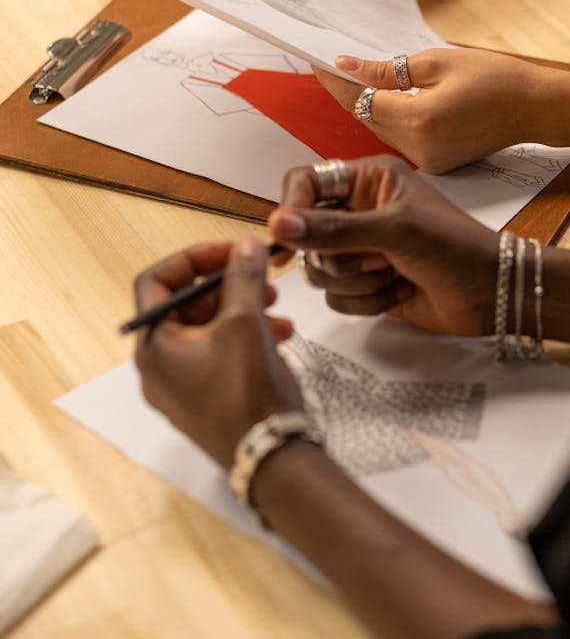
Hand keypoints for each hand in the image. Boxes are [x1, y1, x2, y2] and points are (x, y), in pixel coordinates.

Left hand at [133, 239, 302, 469]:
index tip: (232, 250)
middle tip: (261, 276)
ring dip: (243, 309)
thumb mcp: (246, 322)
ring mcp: (181, 388)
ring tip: (278, 308)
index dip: (195, 258)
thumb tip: (243, 247)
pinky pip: (219, 355)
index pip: (157, 280)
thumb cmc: (249, 394)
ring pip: (207, 329)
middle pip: (185, 304)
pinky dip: (245, 337)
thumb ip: (243, 277)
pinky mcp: (205, 401)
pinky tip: (279, 337)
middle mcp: (158, 368)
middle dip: (227, 285)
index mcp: (153, 346)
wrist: (272, 460)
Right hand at [268, 156, 496, 335]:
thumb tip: (279, 224)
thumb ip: (334, 229)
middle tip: (376, 258)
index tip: (286, 237)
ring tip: (394, 274)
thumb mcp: (394, 230)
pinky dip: (366, 301)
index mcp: (368, 179)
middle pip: (306, 234)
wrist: (493, 294)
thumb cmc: (453, 247)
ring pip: (320, 270)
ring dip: (356, 281)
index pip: (306, 182)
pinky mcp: (367, 284)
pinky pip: (337, 297)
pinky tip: (399, 292)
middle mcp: (359, 210)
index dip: (292, 207)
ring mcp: (362, 249)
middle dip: (339, 256)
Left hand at [313, 48, 551, 173]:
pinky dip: (389, 120)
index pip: (361, 99)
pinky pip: (401, 140)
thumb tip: (350, 66)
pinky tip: (383, 100)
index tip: (319, 62)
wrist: (535, 108)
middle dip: (347, 92)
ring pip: (381, 130)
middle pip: (366, 118)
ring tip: (352, 78)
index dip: (337, 80)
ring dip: (366, 107)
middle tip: (329, 66)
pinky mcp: (437, 165)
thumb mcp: (438, 62)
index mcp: (418, 119)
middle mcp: (419, 147)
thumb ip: (388, 70)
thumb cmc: (495, 78)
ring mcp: (428, 161)